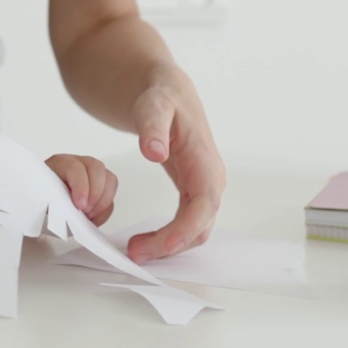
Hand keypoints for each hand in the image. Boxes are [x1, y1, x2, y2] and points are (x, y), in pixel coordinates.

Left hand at [45, 154, 117, 225]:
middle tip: (85, 211)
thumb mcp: (42, 197)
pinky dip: (105, 208)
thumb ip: (52, 200)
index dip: (81, 186)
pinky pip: (111, 194)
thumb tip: (65, 208)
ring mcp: (92, 173)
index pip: (75, 167)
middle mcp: (78, 163)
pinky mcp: (101, 185)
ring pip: (110, 179)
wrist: (43, 202)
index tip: (79, 205)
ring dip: (102, 201)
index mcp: (60, 163)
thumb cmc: (41, 198)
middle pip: (97, 168)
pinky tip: (92, 217)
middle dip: (95, 193)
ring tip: (89, 215)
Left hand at [126, 78, 226, 261]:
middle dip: (171, 246)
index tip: (158, 245)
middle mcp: (211, 179)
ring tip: (137, 249)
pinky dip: (171, 238)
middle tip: (135, 253)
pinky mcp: (195, 192)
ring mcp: (205, 188)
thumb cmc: (163, 99)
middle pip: (201, 225)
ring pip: (197, 230)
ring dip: (170, 246)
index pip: (203, 205)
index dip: (183, 230)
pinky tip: (148, 241)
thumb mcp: (153, 106)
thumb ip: (152, 127)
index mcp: (205, 161)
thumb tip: (154, 151)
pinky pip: (189, 224)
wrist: (170, 94)